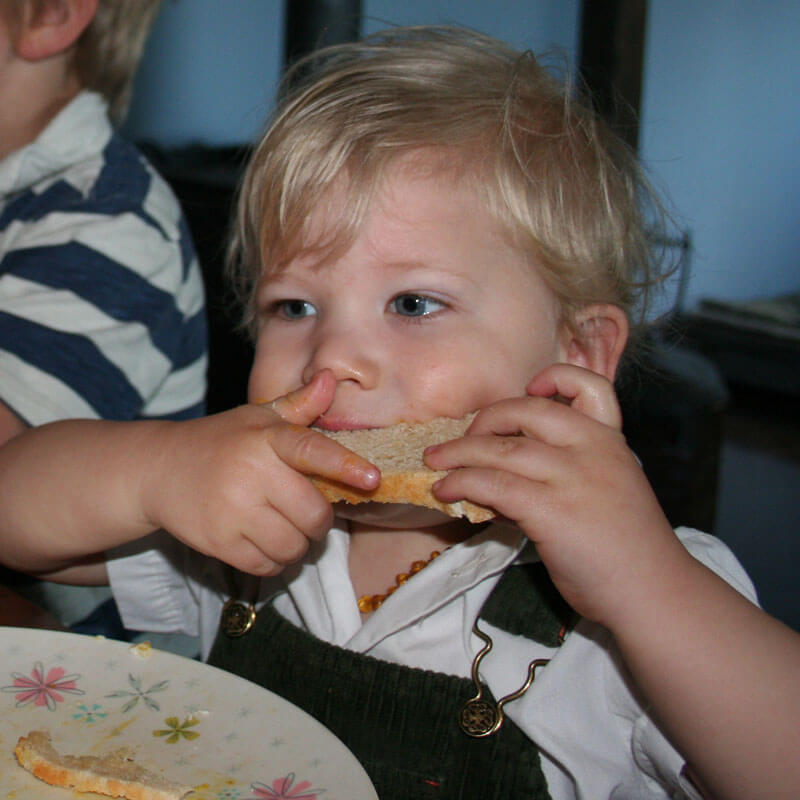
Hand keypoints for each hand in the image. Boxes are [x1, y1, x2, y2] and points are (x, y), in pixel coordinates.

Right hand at [142, 371, 378, 575]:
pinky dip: (275, 561)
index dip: (344, 465)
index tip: (372, 478)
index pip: (311, 450)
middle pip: (312, 515)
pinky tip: (265, 542)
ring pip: (293, 546)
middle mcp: (251, 473)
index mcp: (266, 438)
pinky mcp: (219, 542)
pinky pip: (268, 565)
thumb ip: (299, 405)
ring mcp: (233, 510)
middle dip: (318, 520)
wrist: (158, 470)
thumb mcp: (257, 417)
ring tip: (285, 526)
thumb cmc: (221, 441)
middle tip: (306, 512)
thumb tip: (330, 379)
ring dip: (298, 544)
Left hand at [424, 363, 684, 625]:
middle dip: (485, 420)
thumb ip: (562, 475)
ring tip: (434, 463)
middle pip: (528, 411)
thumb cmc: (627, 549)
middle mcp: (594, 449)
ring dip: (459, 454)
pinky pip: (492, 484)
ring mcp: (573, 477)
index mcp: (611, 441)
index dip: (558, 378)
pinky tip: (445, 491)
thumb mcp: (606, 493)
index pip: (591, 387)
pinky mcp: (552, 510)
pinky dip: (461, 483)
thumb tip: (497, 478)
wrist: (653, 593)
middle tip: (461, 440)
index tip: (532, 388)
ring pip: (501, 449)